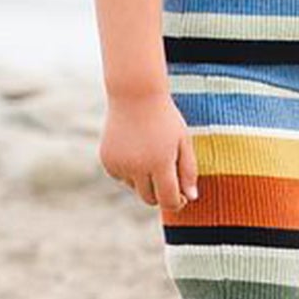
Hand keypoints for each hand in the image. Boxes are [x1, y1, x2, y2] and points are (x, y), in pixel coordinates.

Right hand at [99, 91, 199, 209]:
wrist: (134, 95)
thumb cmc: (165, 118)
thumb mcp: (183, 141)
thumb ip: (189, 170)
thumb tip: (191, 198)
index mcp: (160, 162)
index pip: (168, 200)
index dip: (177, 203)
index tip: (182, 197)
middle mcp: (137, 166)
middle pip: (150, 199)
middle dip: (160, 194)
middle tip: (167, 178)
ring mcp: (120, 164)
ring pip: (135, 188)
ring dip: (144, 180)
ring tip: (150, 154)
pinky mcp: (107, 160)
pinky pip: (121, 177)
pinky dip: (129, 171)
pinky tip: (134, 150)